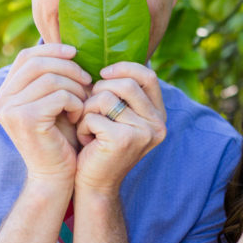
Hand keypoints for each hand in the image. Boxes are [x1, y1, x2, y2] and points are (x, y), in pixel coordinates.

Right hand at [0, 44, 91, 188]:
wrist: (55, 178)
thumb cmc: (60, 140)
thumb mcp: (53, 104)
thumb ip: (52, 79)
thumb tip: (67, 47)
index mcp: (4, 94)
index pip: (26, 57)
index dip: (52, 50)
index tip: (75, 53)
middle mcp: (2, 100)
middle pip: (38, 63)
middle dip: (68, 67)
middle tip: (88, 81)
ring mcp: (11, 110)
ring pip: (52, 78)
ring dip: (75, 88)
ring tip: (84, 104)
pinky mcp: (27, 120)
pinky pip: (60, 96)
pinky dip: (76, 103)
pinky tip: (79, 118)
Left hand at [74, 62, 165, 195]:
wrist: (94, 184)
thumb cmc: (100, 145)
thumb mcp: (116, 116)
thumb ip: (120, 91)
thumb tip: (106, 58)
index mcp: (159, 115)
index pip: (147, 76)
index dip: (123, 68)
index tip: (102, 74)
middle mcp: (157, 124)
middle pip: (125, 84)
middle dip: (99, 91)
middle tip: (89, 108)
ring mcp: (143, 133)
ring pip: (106, 97)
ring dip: (88, 109)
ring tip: (87, 126)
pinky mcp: (123, 140)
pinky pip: (93, 115)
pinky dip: (83, 125)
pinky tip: (85, 140)